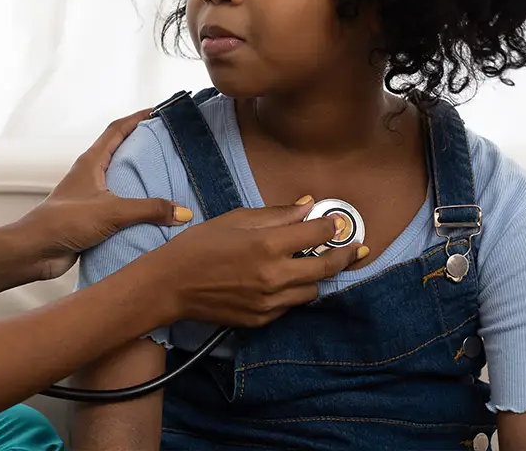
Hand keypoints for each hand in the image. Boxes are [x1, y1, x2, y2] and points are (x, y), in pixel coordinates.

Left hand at [14, 109, 191, 281]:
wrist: (35, 251)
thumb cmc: (64, 222)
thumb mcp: (111, 212)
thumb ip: (148, 210)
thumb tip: (183, 212)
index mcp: (92, 162)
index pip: (117, 129)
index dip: (138, 118)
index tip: (160, 112)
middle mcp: (91, 175)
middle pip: (121, 152)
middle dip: (145, 147)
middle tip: (172, 146)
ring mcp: (91, 196)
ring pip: (121, 180)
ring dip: (142, 178)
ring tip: (170, 179)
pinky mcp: (93, 217)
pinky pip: (120, 205)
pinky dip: (137, 205)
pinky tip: (155, 213)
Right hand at [147, 198, 366, 327]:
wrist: (171, 285)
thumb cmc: (199, 246)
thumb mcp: (235, 220)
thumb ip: (276, 215)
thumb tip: (307, 205)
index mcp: (268, 245)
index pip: (318, 234)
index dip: (332, 225)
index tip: (338, 221)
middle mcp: (275, 276)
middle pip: (326, 267)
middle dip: (344, 255)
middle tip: (354, 247)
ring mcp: (270, 302)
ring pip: (312, 290)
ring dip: (316, 275)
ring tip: (310, 263)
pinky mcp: (262, 319)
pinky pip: (291, 305)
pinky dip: (293, 291)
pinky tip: (283, 280)